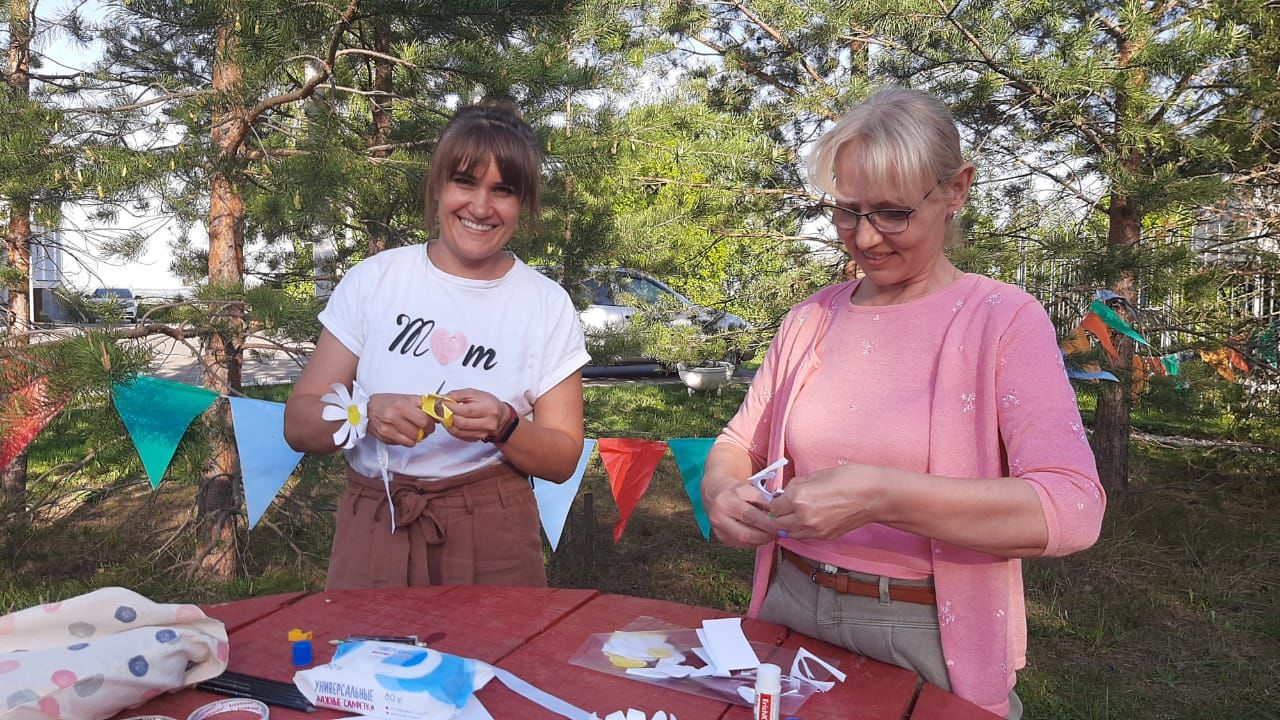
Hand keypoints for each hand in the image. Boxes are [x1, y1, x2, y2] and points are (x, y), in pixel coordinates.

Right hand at [366, 393, 434, 447]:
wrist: (366, 410)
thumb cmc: (387, 403)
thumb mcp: (405, 398)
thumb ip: (422, 404)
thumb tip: (437, 413)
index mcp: (401, 406)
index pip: (424, 421)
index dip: (431, 424)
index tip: (431, 423)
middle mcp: (393, 418)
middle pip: (419, 433)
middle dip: (425, 431)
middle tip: (424, 427)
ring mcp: (388, 430)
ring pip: (412, 442)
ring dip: (416, 437)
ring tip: (413, 430)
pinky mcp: (385, 439)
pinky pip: (403, 444)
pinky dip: (406, 440)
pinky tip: (403, 432)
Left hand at [440, 388, 509, 442]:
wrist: (500, 417)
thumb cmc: (488, 403)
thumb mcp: (475, 393)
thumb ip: (458, 395)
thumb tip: (443, 398)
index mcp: (487, 409)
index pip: (465, 410)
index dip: (450, 407)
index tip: (440, 403)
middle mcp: (487, 423)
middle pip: (461, 423)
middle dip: (447, 416)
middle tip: (440, 410)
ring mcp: (482, 433)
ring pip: (459, 431)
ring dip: (448, 424)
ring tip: (444, 416)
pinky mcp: (477, 439)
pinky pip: (460, 436)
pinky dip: (452, 429)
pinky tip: (451, 422)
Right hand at [704, 475, 781, 547]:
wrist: (713, 493)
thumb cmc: (733, 490)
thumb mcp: (748, 489)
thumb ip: (762, 501)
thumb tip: (775, 515)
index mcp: (725, 502)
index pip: (749, 516)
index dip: (767, 523)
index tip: (780, 525)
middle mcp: (718, 518)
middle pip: (745, 535)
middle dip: (764, 536)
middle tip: (778, 533)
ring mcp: (718, 531)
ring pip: (744, 542)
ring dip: (761, 540)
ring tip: (771, 534)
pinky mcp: (721, 538)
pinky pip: (741, 544)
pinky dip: (754, 542)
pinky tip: (761, 535)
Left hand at [769, 464, 884, 540]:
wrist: (874, 496)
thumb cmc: (851, 479)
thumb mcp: (817, 474)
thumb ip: (797, 485)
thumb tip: (786, 492)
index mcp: (798, 498)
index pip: (774, 505)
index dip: (774, 500)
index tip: (777, 497)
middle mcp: (803, 517)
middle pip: (776, 523)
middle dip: (775, 516)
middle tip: (777, 510)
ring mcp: (814, 530)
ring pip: (788, 534)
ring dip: (784, 526)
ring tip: (787, 517)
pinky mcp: (825, 537)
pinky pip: (803, 536)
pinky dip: (798, 531)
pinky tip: (802, 521)